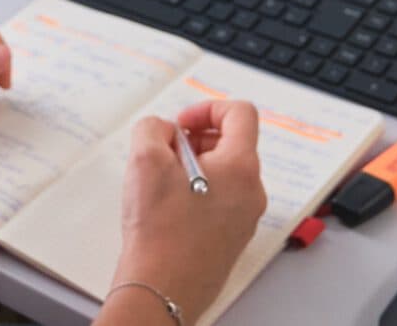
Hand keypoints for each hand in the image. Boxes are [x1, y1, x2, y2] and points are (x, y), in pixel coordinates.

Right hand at [104, 100, 265, 324]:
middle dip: (196, 138)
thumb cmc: (160, 231)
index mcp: (240, 167)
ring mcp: (244, 218)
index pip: (240, 113)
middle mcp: (251, 192)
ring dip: (193, 165)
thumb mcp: (145, 158)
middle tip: (166, 151)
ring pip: (224, 173)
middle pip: (232, 143)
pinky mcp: (231, 237)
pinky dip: (196, 191)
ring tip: (162, 181)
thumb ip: (154, 127)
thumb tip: (163, 130)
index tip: (183, 123)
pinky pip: (220, 199)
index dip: (208, 108)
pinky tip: (167, 206)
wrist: (161, 288)